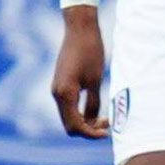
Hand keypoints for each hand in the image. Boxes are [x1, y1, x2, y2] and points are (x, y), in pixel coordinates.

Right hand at [50, 4, 109, 138]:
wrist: (80, 30)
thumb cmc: (90, 52)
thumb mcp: (96, 79)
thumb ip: (93, 102)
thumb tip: (93, 121)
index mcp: (65, 94)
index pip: (75, 125)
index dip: (91, 134)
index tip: (107, 133)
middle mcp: (57, 94)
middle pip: (69, 125)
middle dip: (88, 129)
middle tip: (107, 124)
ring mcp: (57, 90)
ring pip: (68, 117)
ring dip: (84, 121)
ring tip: (104, 117)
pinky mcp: (60, 85)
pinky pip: (68, 107)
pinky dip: (80, 113)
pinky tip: (95, 108)